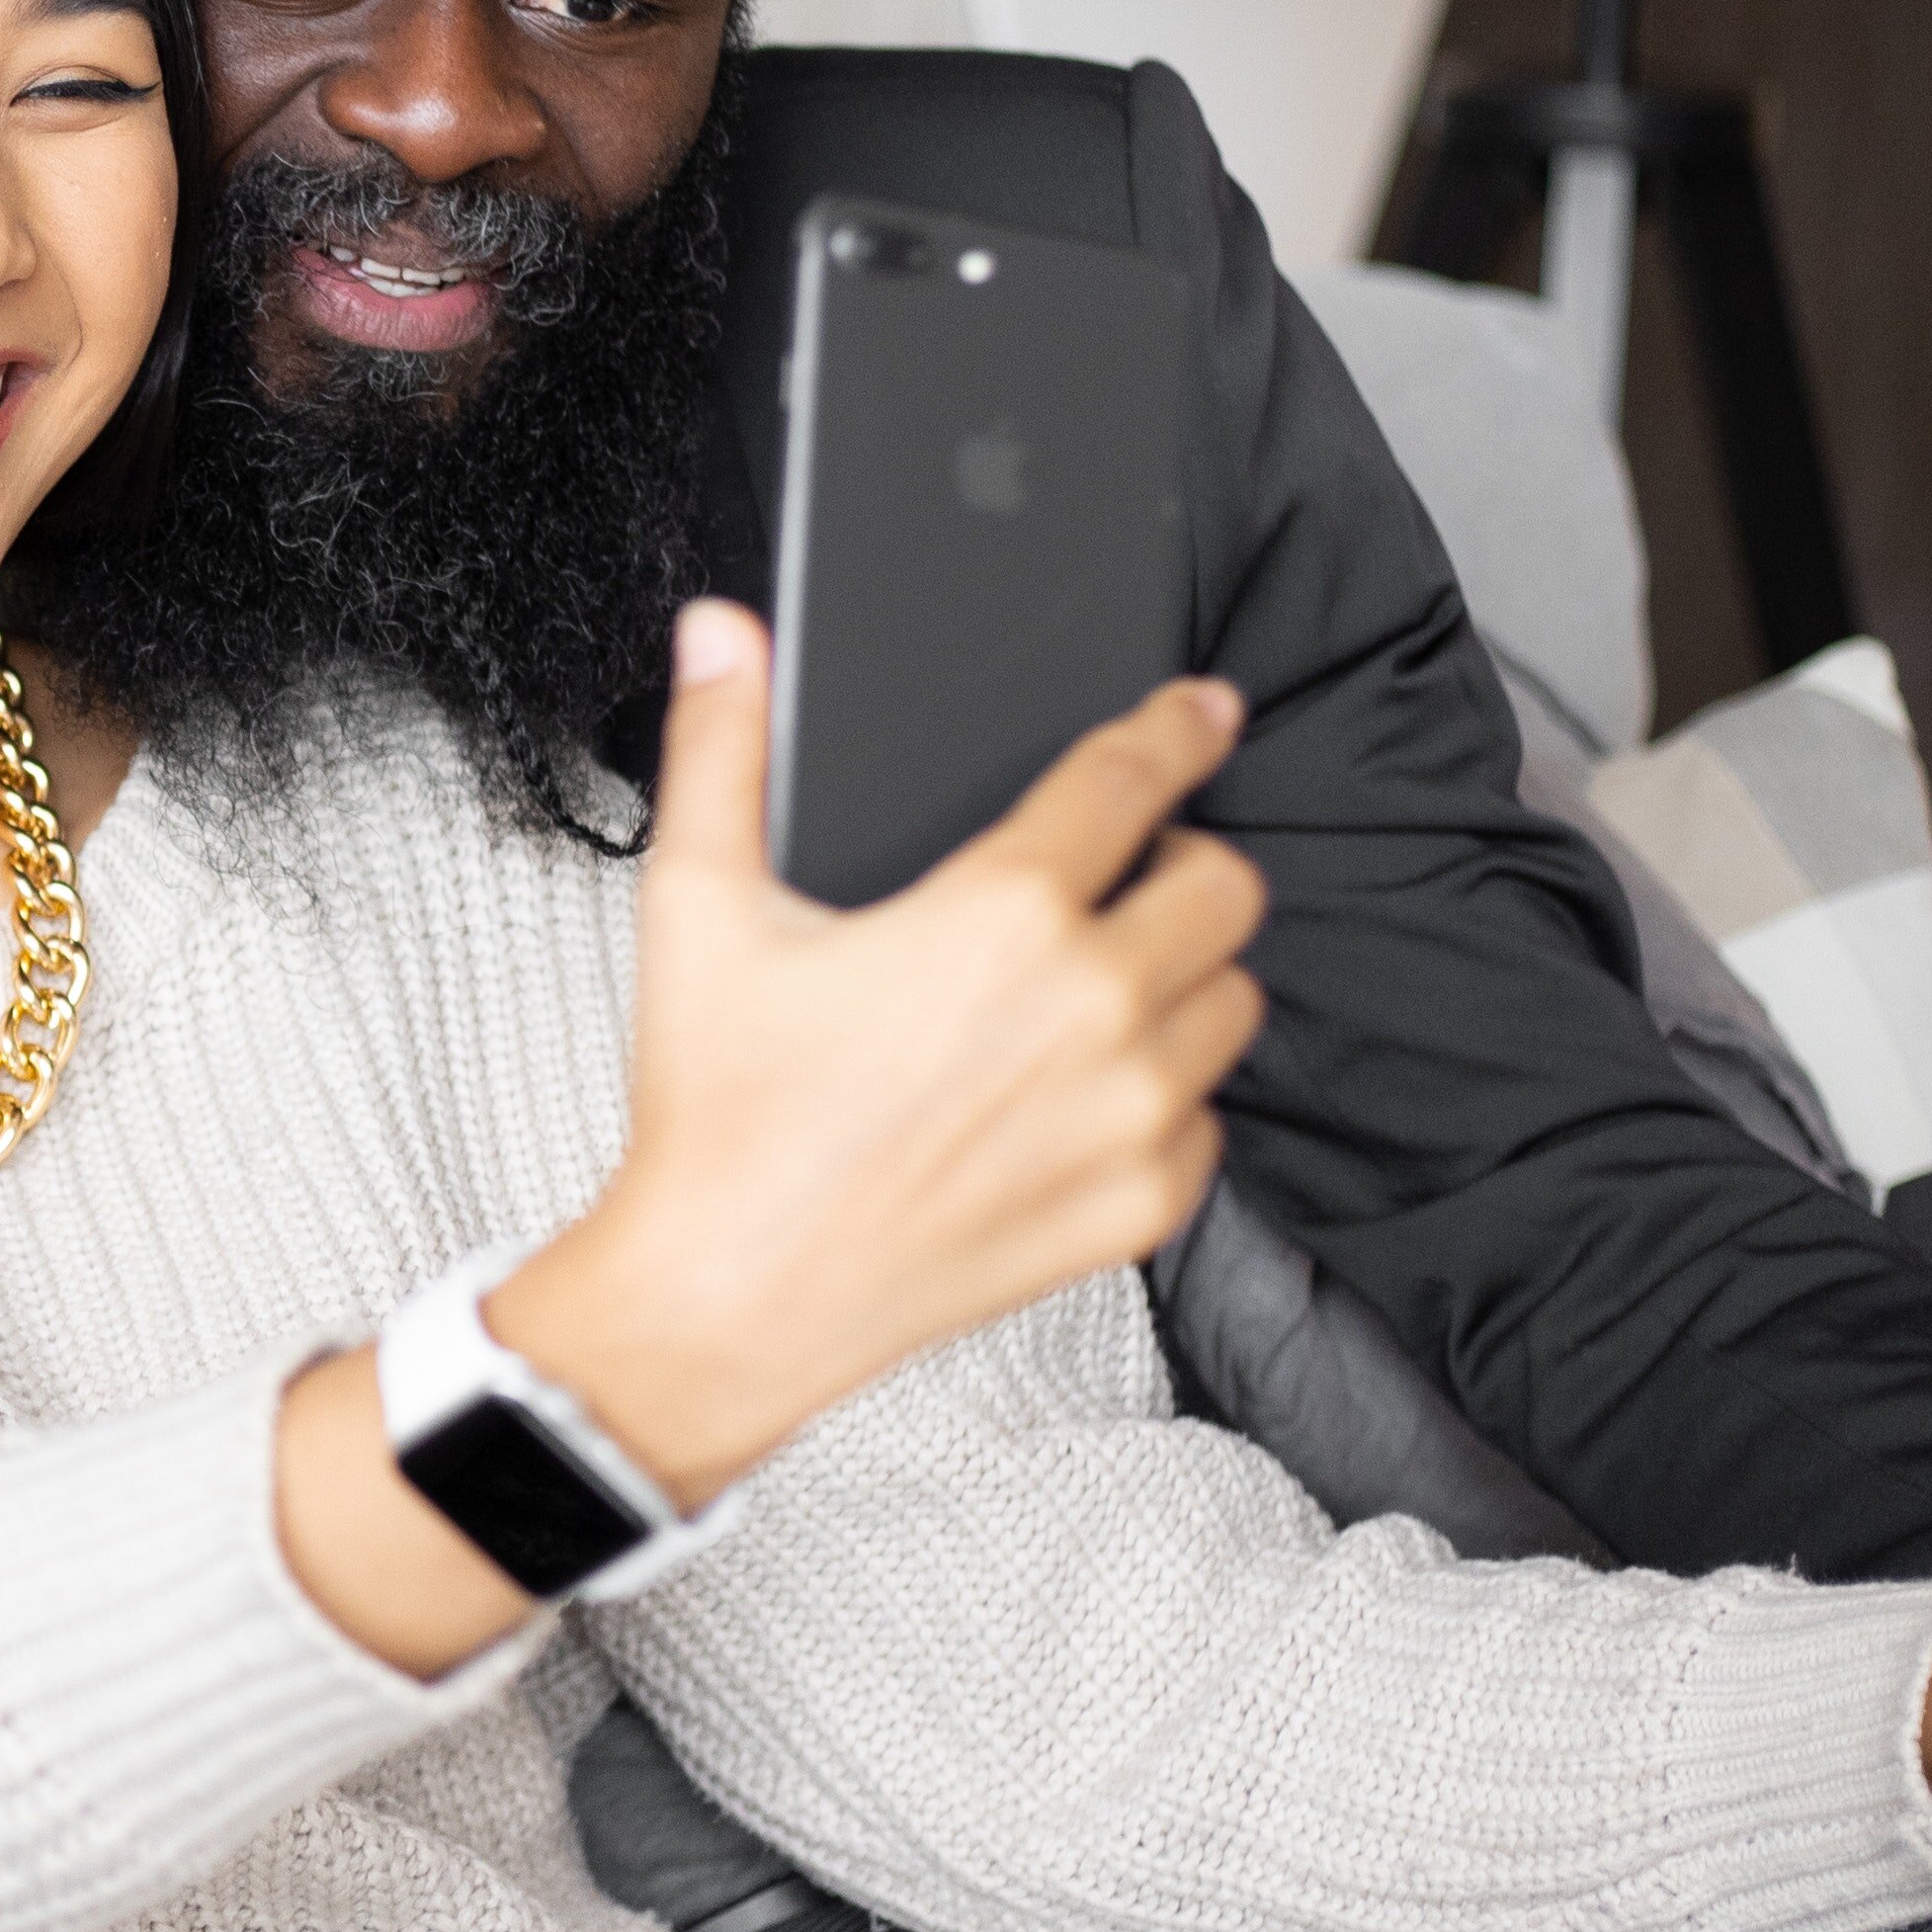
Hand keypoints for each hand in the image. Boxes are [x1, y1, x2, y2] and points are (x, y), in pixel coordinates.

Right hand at [495, 600, 1265, 1501]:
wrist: (731, 1295)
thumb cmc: (718, 1114)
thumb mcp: (698, 910)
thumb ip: (721, 750)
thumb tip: (722, 636)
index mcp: (996, 916)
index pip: (1133, 779)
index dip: (1177, 727)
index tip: (1201, 713)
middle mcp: (1090, 1008)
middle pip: (1224, 886)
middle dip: (1183, 860)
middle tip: (1121, 876)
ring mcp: (1129, 1114)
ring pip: (1234, 1000)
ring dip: (1181, 977)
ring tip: (1095, 989)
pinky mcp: (1140, 1203)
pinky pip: (1209, 1119)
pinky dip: (1165, 1097)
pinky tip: (1076, 1095)